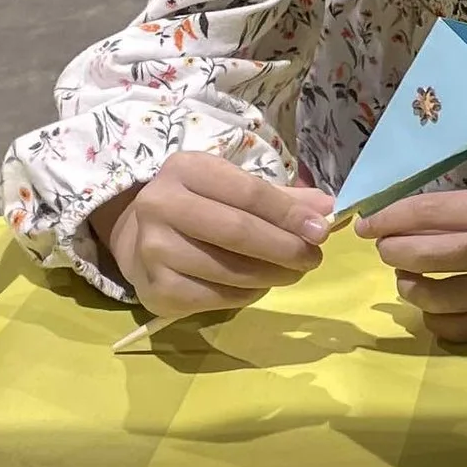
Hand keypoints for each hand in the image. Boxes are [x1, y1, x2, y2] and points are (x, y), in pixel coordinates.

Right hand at [94, 153, 331, 316]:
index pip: (248, 192)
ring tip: (293, 273)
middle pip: (238, 231)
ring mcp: (153, 249)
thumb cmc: (199, 207)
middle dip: (285, 247)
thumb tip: (328, 209)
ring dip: (272, 275)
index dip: (289, 213)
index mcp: (186, 169)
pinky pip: (216, 297)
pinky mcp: (156, 289)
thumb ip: (281, 199)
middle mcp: (161, 205)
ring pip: (229, 269)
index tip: (321, 230)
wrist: (139, 239)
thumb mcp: (233, 189)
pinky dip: (247, 295)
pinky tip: (259, 286)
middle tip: (314, 258)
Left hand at [359, 184, 466, 343]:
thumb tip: (400, 226)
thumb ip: (462, 215)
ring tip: (410, 280)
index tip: (366, 225)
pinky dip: (437, 320)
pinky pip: (460, 331)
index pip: (432, 212)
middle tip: (386, 252)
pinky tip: (436, 307)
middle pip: (428, 256)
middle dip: (394, 253)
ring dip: (411, 289)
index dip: (391, 219)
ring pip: (438, 299)